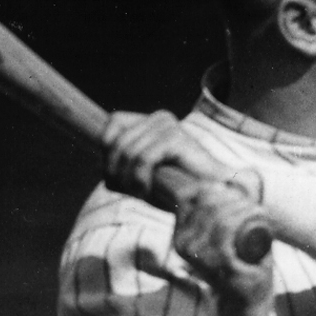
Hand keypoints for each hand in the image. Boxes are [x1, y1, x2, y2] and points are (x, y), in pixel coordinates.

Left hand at [103, 110, 224, 201]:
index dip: (106, 149)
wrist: (212, 196)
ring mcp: (169, 126)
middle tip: (127, 191)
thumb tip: (104, 173)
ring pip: (128, 151)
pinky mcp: (177, 138)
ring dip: (128, 179)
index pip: (113, 123)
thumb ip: (124, 170)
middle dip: (115, 170)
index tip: (114, 175)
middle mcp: (160, 118)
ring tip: (141, 194)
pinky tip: (148, 192)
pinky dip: (139, 180)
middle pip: (117, 141)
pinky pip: (143, 159)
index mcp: (152, 122)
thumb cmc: (178, 188)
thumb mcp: (145, 178)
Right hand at [172, 178, 274, 315]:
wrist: (245, 300)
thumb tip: (223, 179)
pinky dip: (246, 216)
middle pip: (207, 199)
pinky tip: (258, 216)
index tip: (235, 195)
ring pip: (218, 212)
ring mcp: (197, 254)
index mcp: (180, 234)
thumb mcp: (218, 235)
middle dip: (233, 195)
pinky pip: (226, 228)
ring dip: (243, 206)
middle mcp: (183, 243)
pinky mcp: (216, 262)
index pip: (192, 194)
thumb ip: (214, 212)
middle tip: (251, 206)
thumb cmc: (236, 263)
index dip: (216, 187)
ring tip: (257, 213)